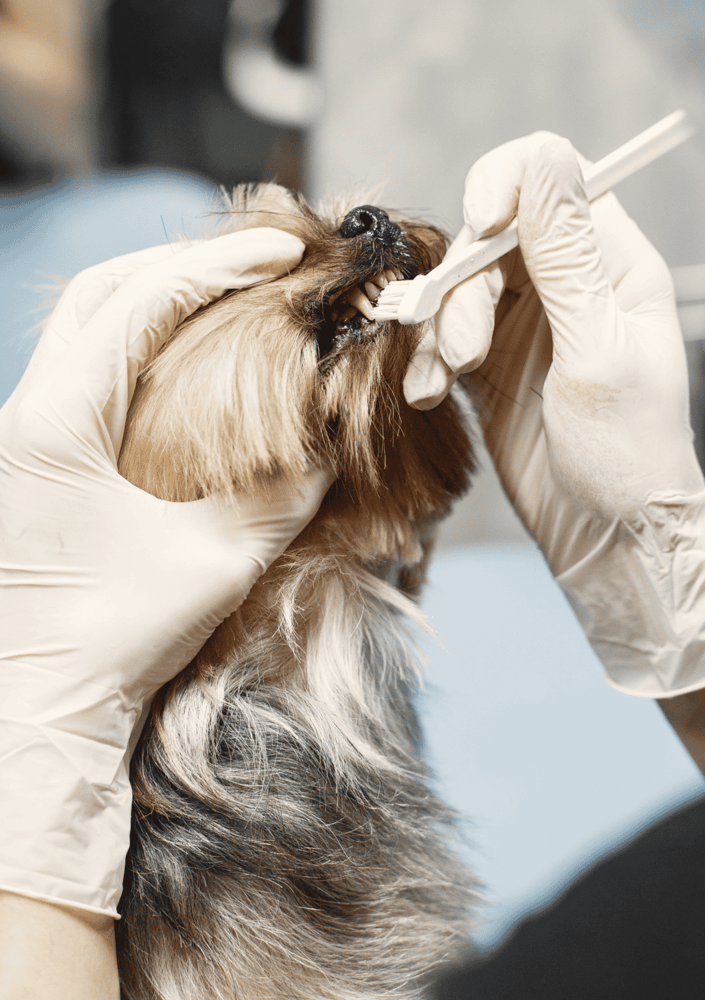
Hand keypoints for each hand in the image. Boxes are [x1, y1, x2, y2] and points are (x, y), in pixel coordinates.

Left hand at [0, 231, 332, 915]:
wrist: (37, 705)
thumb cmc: (114, 645)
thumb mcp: (214, 565)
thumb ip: (284, 497)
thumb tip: (335, 443)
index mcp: (54, 426)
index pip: (137, 304)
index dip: (216, 265)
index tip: (282, 251)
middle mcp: (24, 414)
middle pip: (98, 292)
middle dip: (183, 262)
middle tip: (260, 258)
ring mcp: (20, 434)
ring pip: (84, 326)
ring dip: (157, 298)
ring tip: (233, 293)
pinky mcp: (32, 458)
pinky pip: (83, 371)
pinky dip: (139, 345)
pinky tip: (189, 361)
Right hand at [405, 133, 704, 696]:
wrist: (607, 536)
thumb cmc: (628, 451)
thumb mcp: (600, 351)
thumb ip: (565, 259)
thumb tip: (541, 160)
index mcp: (613, 263)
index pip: (556, 179)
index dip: (509, 183)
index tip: (481, 221)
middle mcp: (567, 283)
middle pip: (491, 235)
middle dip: (465, 285)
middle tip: (468, 351)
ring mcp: (525, 324)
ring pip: (459, 287)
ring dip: (441, 330)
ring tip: (447, 383)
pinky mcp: (490, 366)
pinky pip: (442, 340)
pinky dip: (428, 364)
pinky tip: (430, 399)